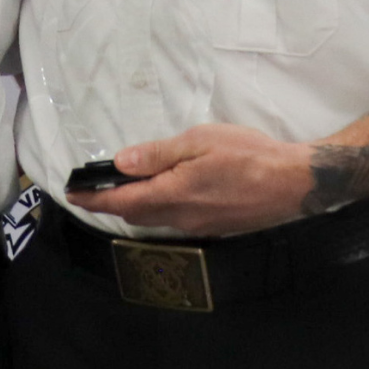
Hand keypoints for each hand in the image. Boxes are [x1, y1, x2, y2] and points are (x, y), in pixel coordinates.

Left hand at [76, 123, 313, 235]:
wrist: (296, 182)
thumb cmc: (250, 155)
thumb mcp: (200, 141)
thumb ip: (158, 154)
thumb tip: (121, 162)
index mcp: (174, 194)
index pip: (121, 201)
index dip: (93, 199)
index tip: (72, 194)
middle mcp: (182, 216)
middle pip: (134, 213)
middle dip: (109, 203)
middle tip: (91, 190)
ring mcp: (199, 225)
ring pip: (153, 219)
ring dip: (132, 207)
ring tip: (119, 190)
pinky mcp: (214, 227)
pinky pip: (174, 221)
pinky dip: (156, 209)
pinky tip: (159, 195)